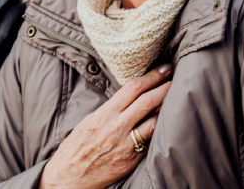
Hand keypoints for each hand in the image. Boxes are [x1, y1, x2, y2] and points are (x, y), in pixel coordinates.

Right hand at [39, 64, 171, 188]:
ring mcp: (126, 145)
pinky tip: (164, 123)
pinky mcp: (132, 160)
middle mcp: (117, 127)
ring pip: (154, 122)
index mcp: (105, 114)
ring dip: (166, 109)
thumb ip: (111, 108)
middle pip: (148, 102)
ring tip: (174, 99)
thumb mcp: (91, 120)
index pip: (133, 89)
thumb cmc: (77, 145)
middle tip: (174, 77)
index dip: (151, 76)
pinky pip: (150, 142)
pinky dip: (157, 130)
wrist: (69, 174)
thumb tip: (132, 96)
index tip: (163, 69)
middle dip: (164, 87)